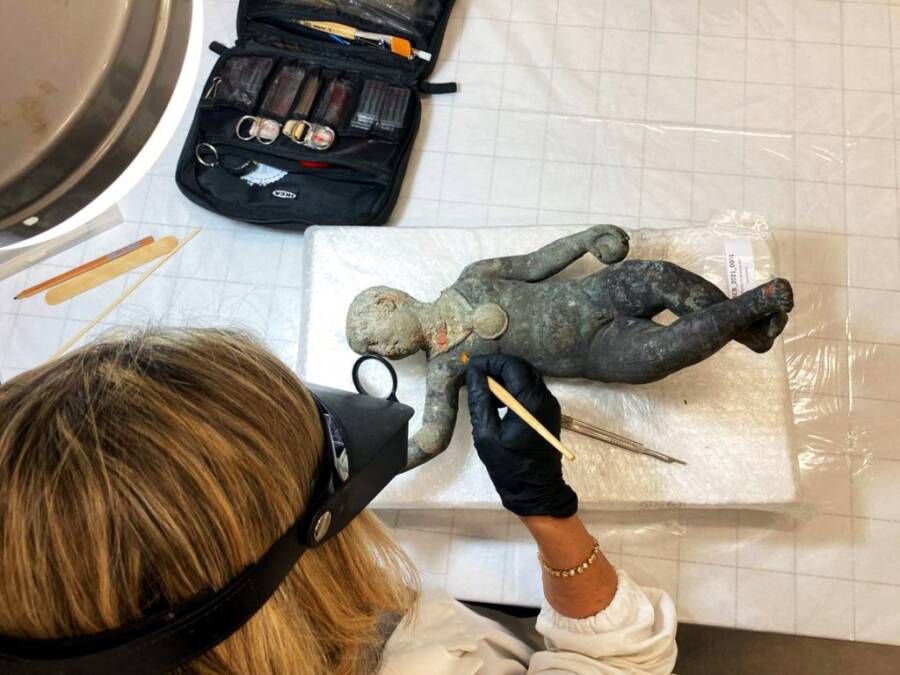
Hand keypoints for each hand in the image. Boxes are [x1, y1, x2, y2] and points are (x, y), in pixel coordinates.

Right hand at [465, 354, 576, 517]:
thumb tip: (474, 374)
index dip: (490, 362)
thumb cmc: (509, 467)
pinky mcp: (548, 412)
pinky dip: (512, 388)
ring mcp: (549, 405)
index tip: (470, 367)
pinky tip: (496, 403)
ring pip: (526, 377)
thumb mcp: (486, 435)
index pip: (512, 366)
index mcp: (531, 403)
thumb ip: (480, 401)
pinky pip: (529, 390)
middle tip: (474, 377)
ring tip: (482, 391)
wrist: (536, 492)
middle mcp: (545, 398)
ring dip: (504, 377)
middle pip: (521, 368)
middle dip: (496, 367)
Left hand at [586, 224, 628, 263]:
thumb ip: (594, 251)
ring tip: (627, 240)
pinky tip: (622, 243)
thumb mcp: (589, 248)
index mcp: (599, 229)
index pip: (611, 230)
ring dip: (621, 234)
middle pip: (615, 228)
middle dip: (622, 233)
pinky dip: (617, 237)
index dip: (618, 234)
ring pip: (615, 229)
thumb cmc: (586, 245)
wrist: (581, 239)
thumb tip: (600, 256)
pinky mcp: (605, 229)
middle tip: (628, 239)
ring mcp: (604, 227)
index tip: (622, 240)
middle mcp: (602, 226)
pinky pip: (612, 233)